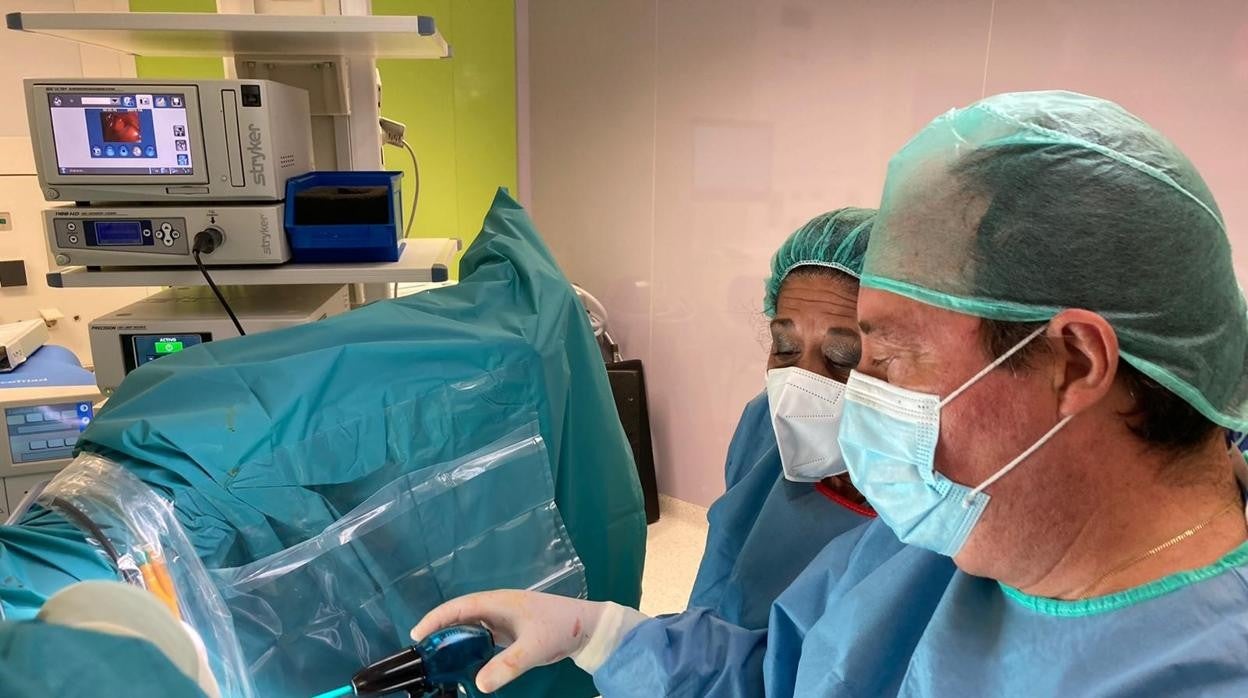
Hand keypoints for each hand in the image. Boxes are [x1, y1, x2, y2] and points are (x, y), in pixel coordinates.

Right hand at [412, 590, 607, 692]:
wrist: (587, 627)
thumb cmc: (560, 628)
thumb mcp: (534, 648)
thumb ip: (507, 665)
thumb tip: (478, 684)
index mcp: (498, 602)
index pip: (459, 607)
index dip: (436, 618)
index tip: (416, 634)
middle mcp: (496, 606)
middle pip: (460, 614)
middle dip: (439, 628)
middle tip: (421, 651)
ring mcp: (503, 617)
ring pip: (470, 624)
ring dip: (452, 636)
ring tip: (435, 656)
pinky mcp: (509, 629)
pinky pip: (481, 634)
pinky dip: (467, 643)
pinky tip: (462, 658)